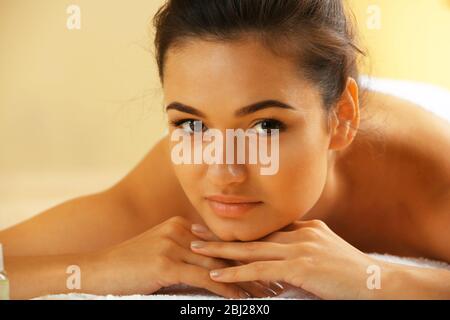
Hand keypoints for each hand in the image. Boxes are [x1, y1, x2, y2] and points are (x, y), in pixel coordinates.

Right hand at [96, 216, 279, 297]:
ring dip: (243, 279)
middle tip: (274, 277)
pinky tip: (239, 297)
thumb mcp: (161, 250)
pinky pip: (203, 277)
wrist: (99, 269)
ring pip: (217, 264)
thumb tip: (211, 264)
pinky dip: (224, 288)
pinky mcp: (166, 262)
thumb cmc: (131, 264)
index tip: (264, 263)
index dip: (244, 253)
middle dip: (250, 266)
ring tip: (265, 291)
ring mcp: (173, 244)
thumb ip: (185, 251)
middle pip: (222, 251)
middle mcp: (180, 230)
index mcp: (181, 225)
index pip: (219, 241)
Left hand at [190, 219, 385, 298]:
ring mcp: (299, 248)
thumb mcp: (325, 251)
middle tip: (194, 231)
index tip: (217, 228)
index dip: (240, 229)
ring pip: (251, 250)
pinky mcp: (300, 266)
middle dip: (221, 234)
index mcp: (304, 227)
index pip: (264, 228)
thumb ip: (303, 246)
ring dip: (220, 251)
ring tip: (196, 249)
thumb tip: (284, 255)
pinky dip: (236, 273)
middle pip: (252, 234)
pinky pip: (260, 269)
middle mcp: (299, 233)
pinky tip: (217, 276)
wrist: (376, 282)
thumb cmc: (351, 272)